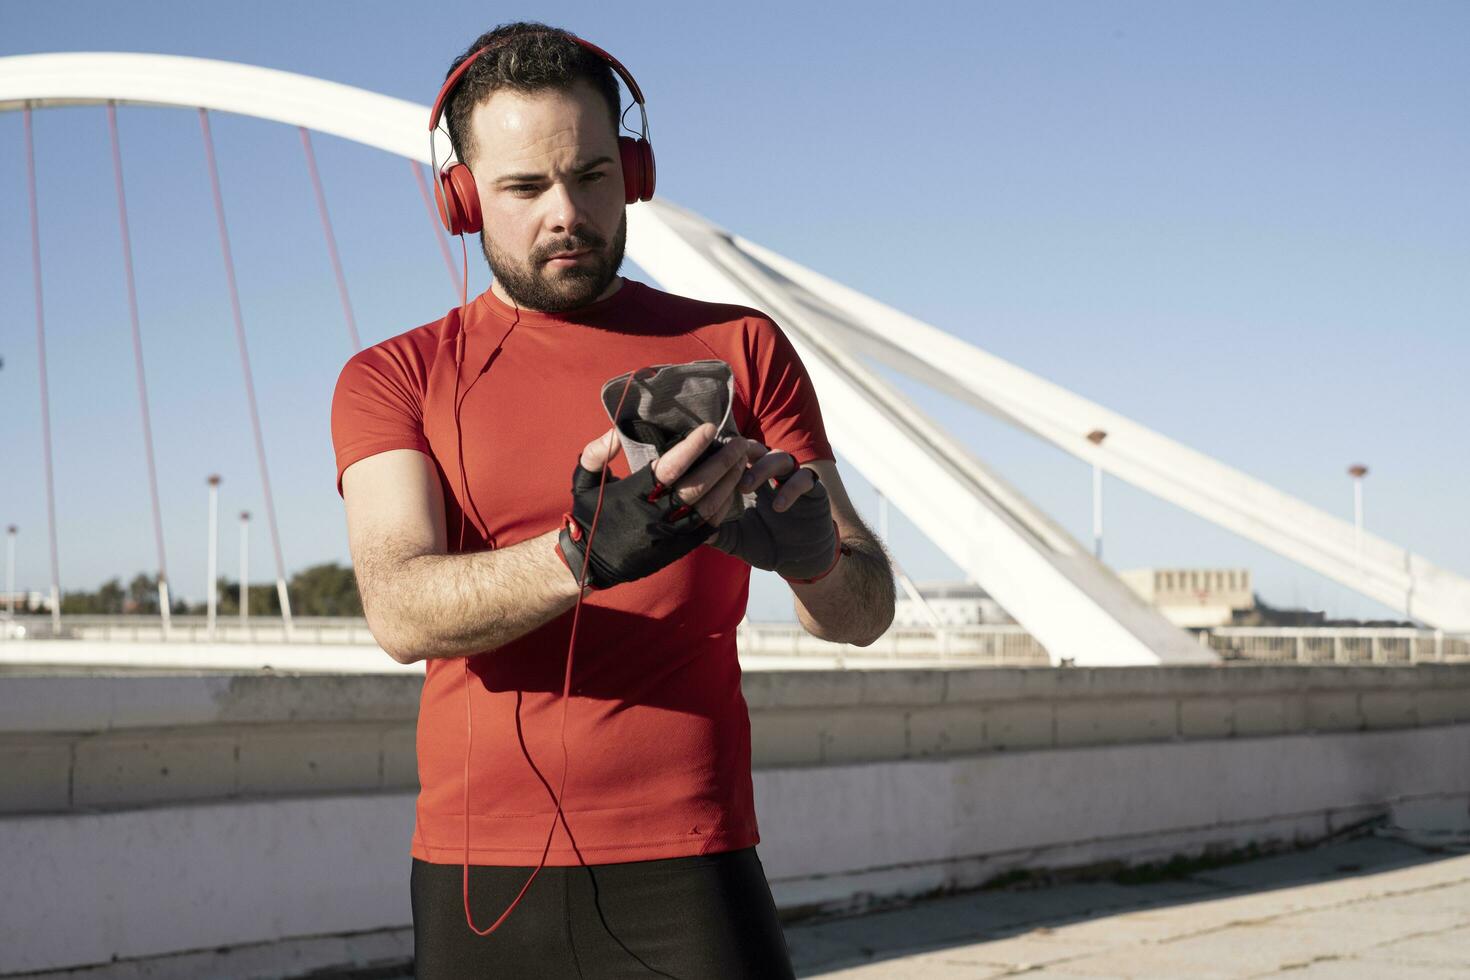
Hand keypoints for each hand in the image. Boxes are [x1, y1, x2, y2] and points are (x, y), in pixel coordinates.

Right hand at [559, 424, 762, 588]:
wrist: (589, 562)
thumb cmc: (588, 514)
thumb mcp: (582, 480)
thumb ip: (596, 453)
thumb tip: (615, 431)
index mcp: (633, 496)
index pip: (670, 468)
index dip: (692, 446)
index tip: (710, 428)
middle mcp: (654, 516)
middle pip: (697, 486)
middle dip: (722, 462)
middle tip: (739, 443)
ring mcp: (669, 534)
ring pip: (708, 506)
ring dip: (729, 481)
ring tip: (742, 461)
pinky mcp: (678, 548)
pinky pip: (708, 526)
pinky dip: (723, 506)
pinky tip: (733, 488)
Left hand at [712, 452, 840, 581]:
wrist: (801, 562)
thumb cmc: (767, 546)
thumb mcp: (736, 540)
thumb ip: (716, 532)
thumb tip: (687, 530)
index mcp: (750, 481)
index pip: (736, 458)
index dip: (724, 456)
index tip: (706, 464)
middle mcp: (771, 476)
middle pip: (757, 448)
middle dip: (741, 453)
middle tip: (726, 467)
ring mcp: (792, 480)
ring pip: (780, 457)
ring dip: (760, 468)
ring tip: (744, 488)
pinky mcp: (813, 491)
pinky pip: (804, 478)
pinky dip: (790, 488)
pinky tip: (778, 506)